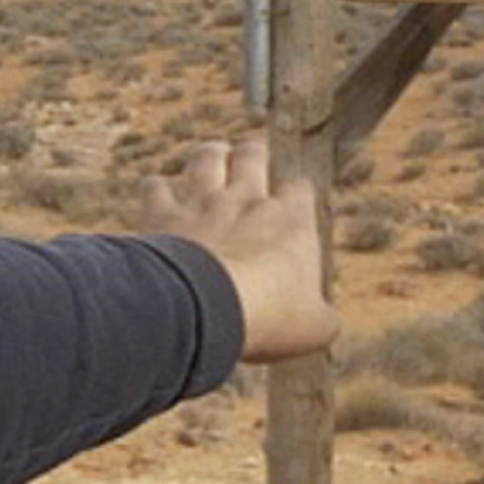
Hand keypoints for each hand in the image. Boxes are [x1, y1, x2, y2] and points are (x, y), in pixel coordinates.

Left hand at [148, 133, 334, 364]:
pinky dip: (155, 190)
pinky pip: (155, 188)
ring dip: (210, 156)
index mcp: (291, 219)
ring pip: (207, 156)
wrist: (207, 310)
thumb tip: (329, 324)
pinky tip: (157, 196)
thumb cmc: (269, 316)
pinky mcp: (163, 216)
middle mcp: (248, 199)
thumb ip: (324, 320)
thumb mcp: (313, 329)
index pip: (300, 188)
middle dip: (252, 155)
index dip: (295, 195)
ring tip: (212, 160)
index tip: (293, 209)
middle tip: (250, 164)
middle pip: (253, 154)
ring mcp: (202, 203)